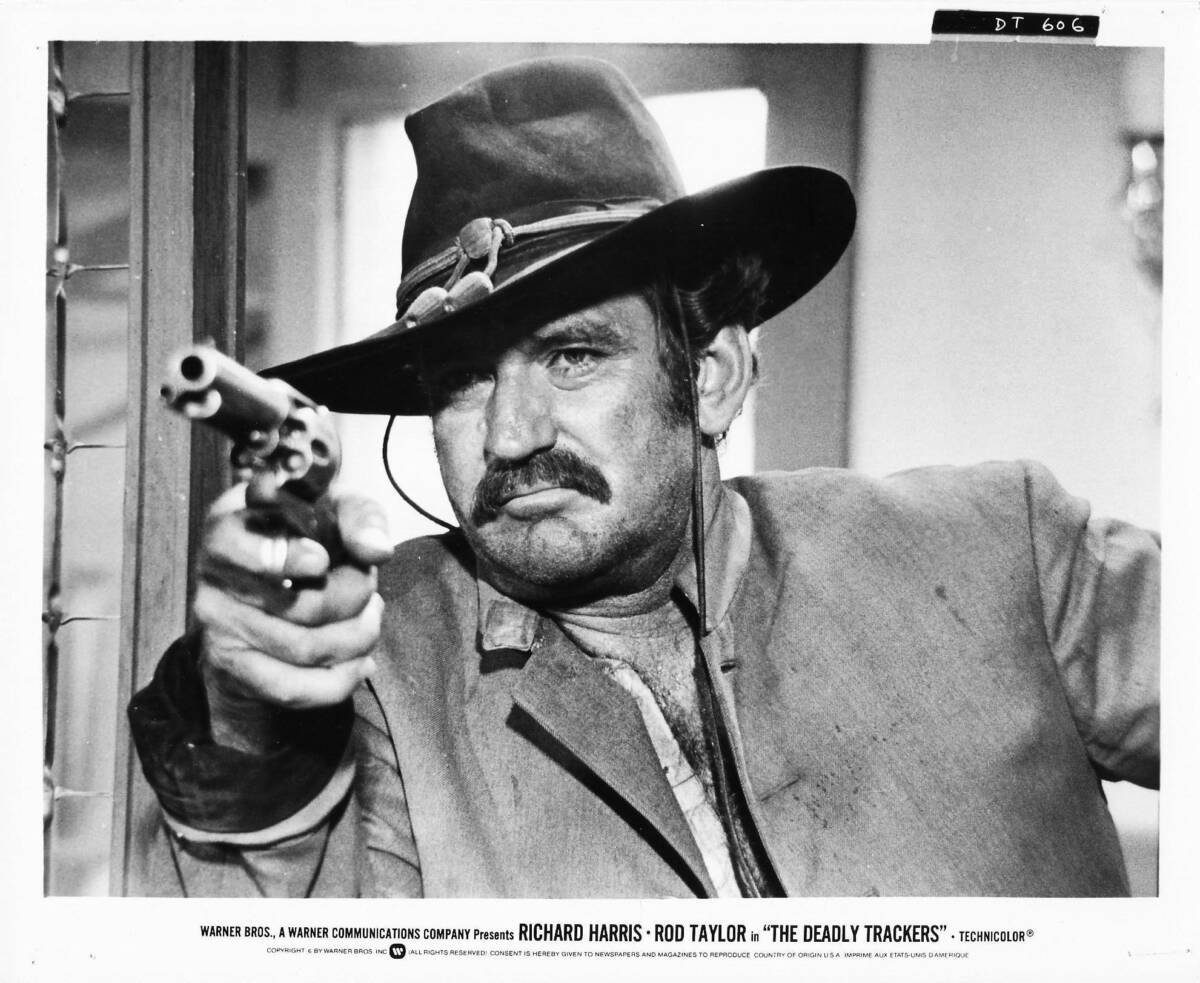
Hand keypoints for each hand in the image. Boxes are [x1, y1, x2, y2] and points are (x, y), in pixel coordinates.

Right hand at [193, 483, 393, 751]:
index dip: (285, 559)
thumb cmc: (314, 531)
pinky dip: (342, 678)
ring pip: (305, 649)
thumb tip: (376, 549)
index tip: (321, 560)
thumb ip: (360, 517)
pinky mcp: (233, 667)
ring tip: (371, 615)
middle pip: (298, 605)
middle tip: (369, 582)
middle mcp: (212, 576)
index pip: (236, 548)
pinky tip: (362, 660)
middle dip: (355, 596)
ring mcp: (219, 625)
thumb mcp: (338, 505)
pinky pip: (293, 689)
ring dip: (359, 635)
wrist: (282, 582)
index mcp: (229, 524)